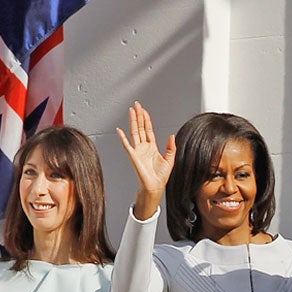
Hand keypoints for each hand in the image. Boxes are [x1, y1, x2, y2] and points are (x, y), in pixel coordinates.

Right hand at [117, 101, 176, 217]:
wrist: (155, 187)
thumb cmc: (160, 177)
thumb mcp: (170, 160)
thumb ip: (171, 148)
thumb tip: (172, 136)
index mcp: (151, 147)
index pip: (148, 129)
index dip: (146, 119)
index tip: (144, 110)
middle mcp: (143, 147)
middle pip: (140, 127)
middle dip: (139, 116)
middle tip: (136, 105)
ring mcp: (138, 151)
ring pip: (135, 132)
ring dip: (133, 121)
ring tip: (131, 111)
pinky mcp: (134, 156)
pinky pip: (127, 145)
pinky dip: (123, 138)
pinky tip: (119, 130)